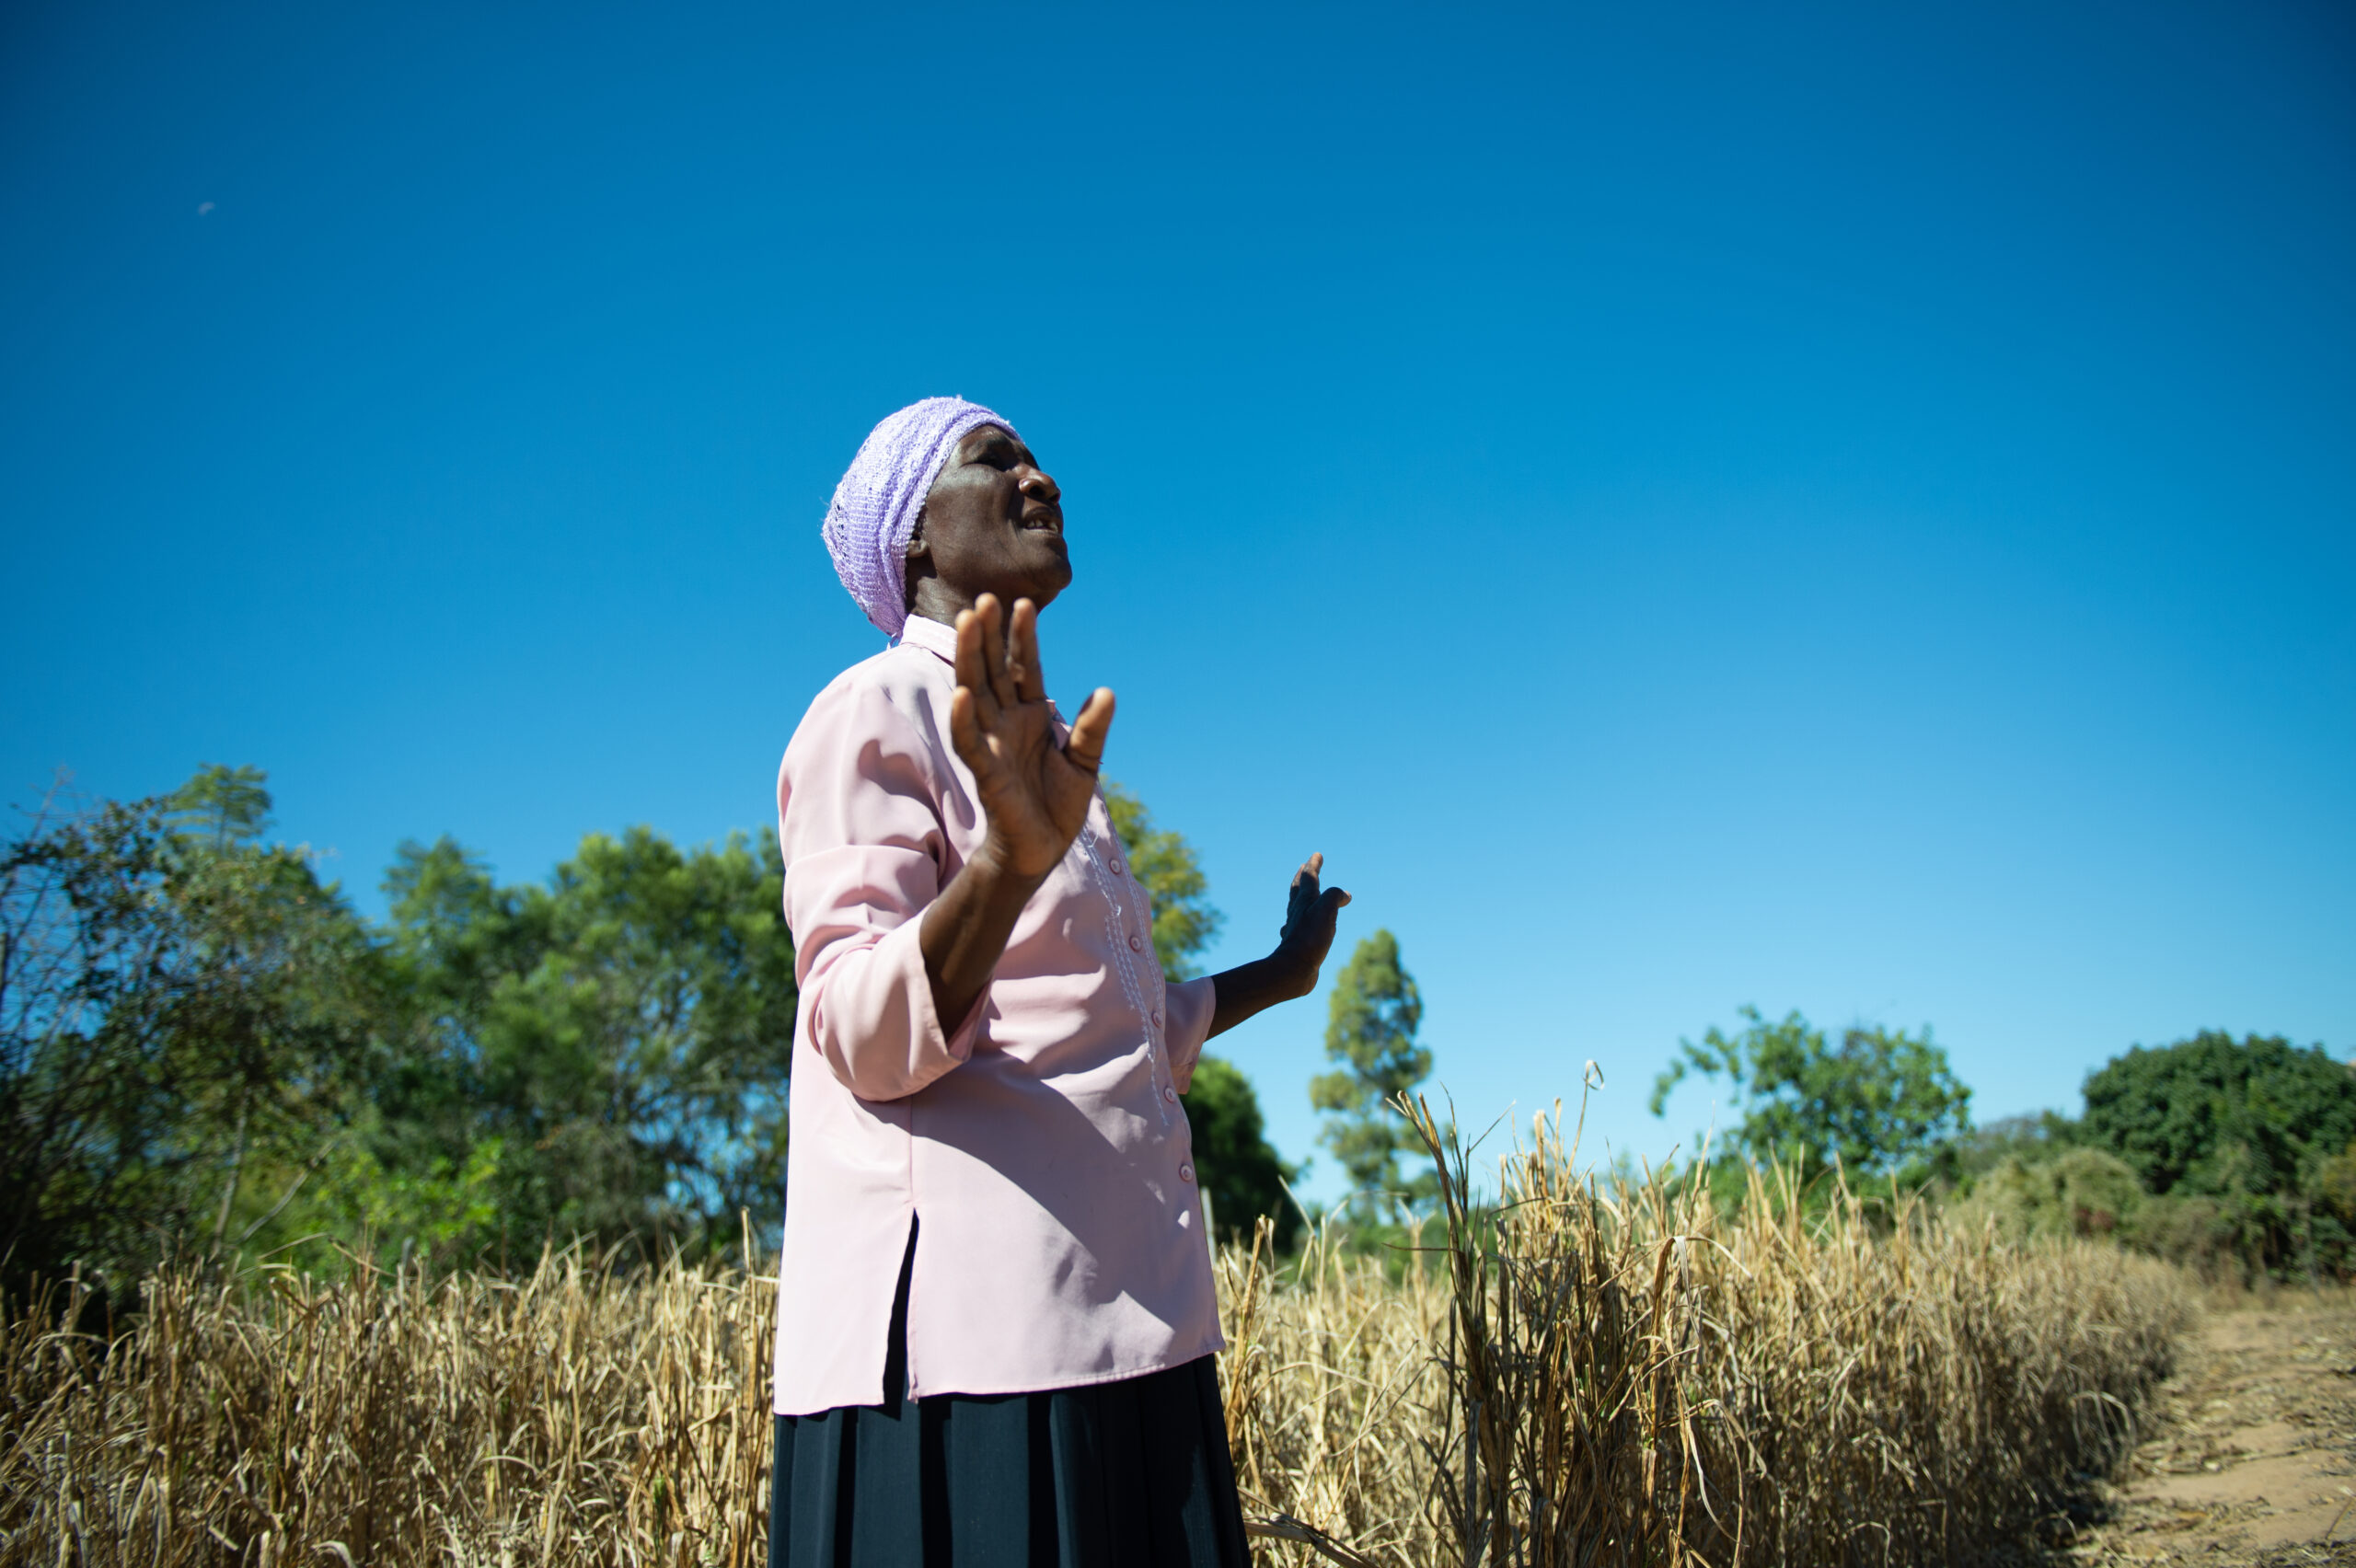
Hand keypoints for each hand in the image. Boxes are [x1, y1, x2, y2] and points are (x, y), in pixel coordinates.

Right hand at [945, 594, 1114, 880]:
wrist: (1041, 850)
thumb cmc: (1057, 805)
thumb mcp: (1084, 762)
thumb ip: (1092, 729)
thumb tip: (1106, 691)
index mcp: (1030, 715)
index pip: (1025, 668)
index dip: (1023, 638)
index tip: (1023, 603)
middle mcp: (1006, 722)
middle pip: (994, 671)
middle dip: (990, 636)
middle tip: (984, 598)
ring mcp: (993, 744)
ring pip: (975, 694)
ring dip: (970, 660)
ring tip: (968, 623)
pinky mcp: (985, 772)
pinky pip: (970, 742)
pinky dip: (964, 719)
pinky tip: (961, 693)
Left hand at [1273, 852, 1351, 997]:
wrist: (1294, 969)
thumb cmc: (1310, 938)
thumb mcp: (1326, 911)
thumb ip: (1335, 897)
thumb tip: (1345, 895)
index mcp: (1304, 901)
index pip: (1308, 877)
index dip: (1313, 865)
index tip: (1317, 854)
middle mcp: (1297, 912)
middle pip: (1298, 890)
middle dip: (1303, 877)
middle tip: (1305, 868)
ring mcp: (1296, 928)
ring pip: (1298, 908)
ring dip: (1303, 898)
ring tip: (1308, 896)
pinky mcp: (1298, 944)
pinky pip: (1300, 926)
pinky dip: (1304, 921)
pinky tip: (1303, 926)